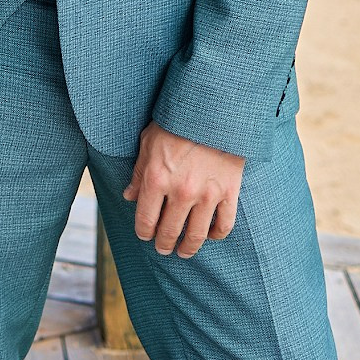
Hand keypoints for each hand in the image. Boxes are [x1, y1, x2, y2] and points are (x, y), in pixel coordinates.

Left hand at [123, 125, 244, 258]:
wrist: (215, 108)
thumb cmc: (177, 121)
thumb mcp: (149, 142)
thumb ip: (138, 172)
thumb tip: (129, 196)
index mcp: (156, 179)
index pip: (145, 220)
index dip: (143, 232)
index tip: (145, 236)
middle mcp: (180, 192)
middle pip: (169, 232)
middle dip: (164, 244)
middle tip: (163, 249)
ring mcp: (207, 194)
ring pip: (196, 235)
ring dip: (188, 248)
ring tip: (184, 251)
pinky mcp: (229, 192)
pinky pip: (224, 225)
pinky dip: (216, 235)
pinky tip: (210, 235)